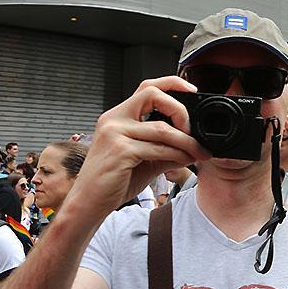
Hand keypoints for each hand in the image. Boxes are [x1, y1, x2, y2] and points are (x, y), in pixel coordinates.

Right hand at [67, 77, 209, 217]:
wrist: (88, 203)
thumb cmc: (112, 181)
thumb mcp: (144, 160)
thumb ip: (166, 149)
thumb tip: (193, 145)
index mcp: (117, 116)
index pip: (146, 88)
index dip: (172, 85)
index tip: (191, 91)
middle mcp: (113, 119)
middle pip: (153, 95)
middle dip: (180, 110)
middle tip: (193, 130)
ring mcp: (115, 134)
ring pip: (162, 128)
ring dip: (187, 141)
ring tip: (199, 151)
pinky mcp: (121, 151)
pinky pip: (158, 148)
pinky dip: (177, 154)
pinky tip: (186, 160)